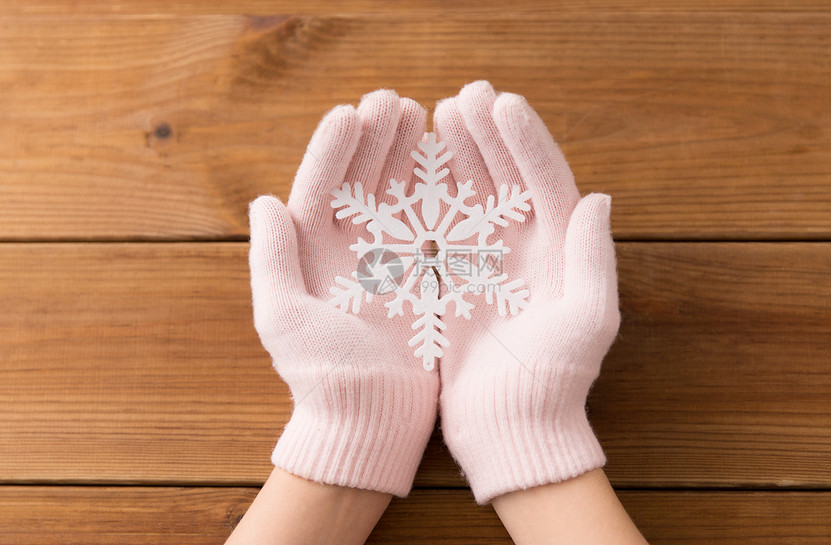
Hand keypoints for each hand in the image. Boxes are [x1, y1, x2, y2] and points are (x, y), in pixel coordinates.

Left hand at [248, 89, 438, 496]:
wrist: (369, 421)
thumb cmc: (322, 375)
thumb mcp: (285, 318)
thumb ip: (273, 260)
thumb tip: (262, 201)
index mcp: (311, 256)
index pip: (321, 189)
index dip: (333, 150)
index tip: (351, 114)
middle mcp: (348, 252)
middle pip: (361, 181)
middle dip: (375, 139)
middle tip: (394, 102)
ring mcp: (388, 262)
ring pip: (398, 196)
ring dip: (407, 155)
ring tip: (422, 115)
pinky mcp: (422, 278)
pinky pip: (431, 225)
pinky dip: (439, 193)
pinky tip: (449, 162)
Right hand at [434, 81, 620, 503]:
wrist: (512, 430)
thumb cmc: (555, 382)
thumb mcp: (586, 322)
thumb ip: (591, 259)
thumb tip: (597, 196)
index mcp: (560, 253)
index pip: (545, 181)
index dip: (525, 140)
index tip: (500, 103)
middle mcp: (526, 251)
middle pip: (507, 178)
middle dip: (487, 135)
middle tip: (464, 97)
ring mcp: (488, 265)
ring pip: (471, 196)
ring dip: (457, 155)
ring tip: (438, 116)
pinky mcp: (455, 283)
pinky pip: (441, 229)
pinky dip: (429, 197)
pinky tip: (413, 169)